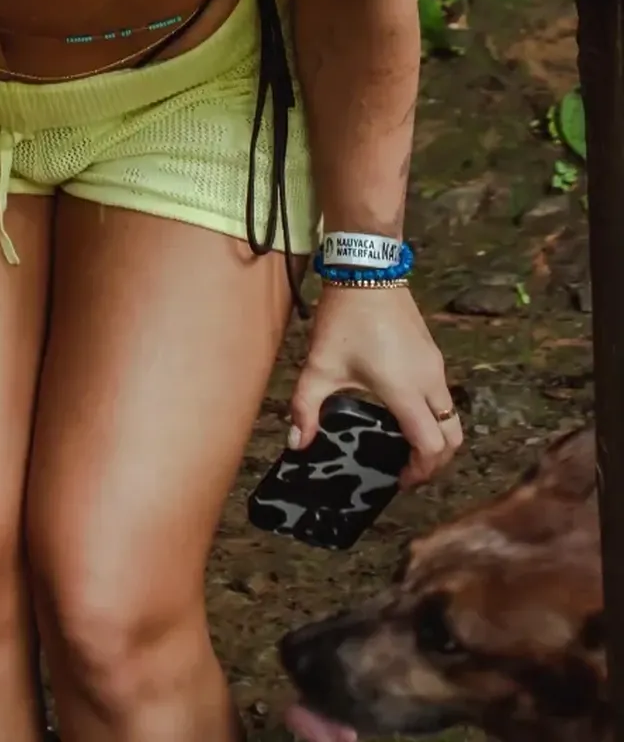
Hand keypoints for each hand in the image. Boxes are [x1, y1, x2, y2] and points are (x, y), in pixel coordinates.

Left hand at [291, 283, 461, 490]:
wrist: (367, 270)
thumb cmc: (345, 319)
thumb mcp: (319, 365)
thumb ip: (306, 407)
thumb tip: (297, 444)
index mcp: (406, 391)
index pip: (431, 445)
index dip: (422, 471)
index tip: (401, 480)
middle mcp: (430, 381)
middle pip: (452, 436)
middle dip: (436, 461)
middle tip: (409, 469)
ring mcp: (435, 366)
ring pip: (451, 415)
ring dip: (436, 437)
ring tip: (404, 444)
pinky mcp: (433, 353)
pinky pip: (443, 395)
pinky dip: (433, 414)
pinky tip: (403, 411)